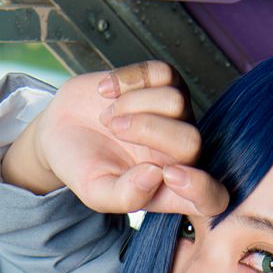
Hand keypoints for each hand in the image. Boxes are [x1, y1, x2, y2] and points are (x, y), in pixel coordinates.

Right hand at [5, 58, 228, 221]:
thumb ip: (125, 197)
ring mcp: (176, 115)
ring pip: (175, 102)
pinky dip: (127, 80)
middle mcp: (181, 154)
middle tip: (113, 129)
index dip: (201, 188)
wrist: (60, 129)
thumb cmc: (82, 167)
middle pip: (191, 141)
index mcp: (170, 189)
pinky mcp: (164, 82)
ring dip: (131, 105)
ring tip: (107, 116)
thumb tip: (156, 176)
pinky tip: (106, 92)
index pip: (211, 198)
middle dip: (147, 130)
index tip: (169, 175)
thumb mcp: (96, 193)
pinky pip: (161, 73)